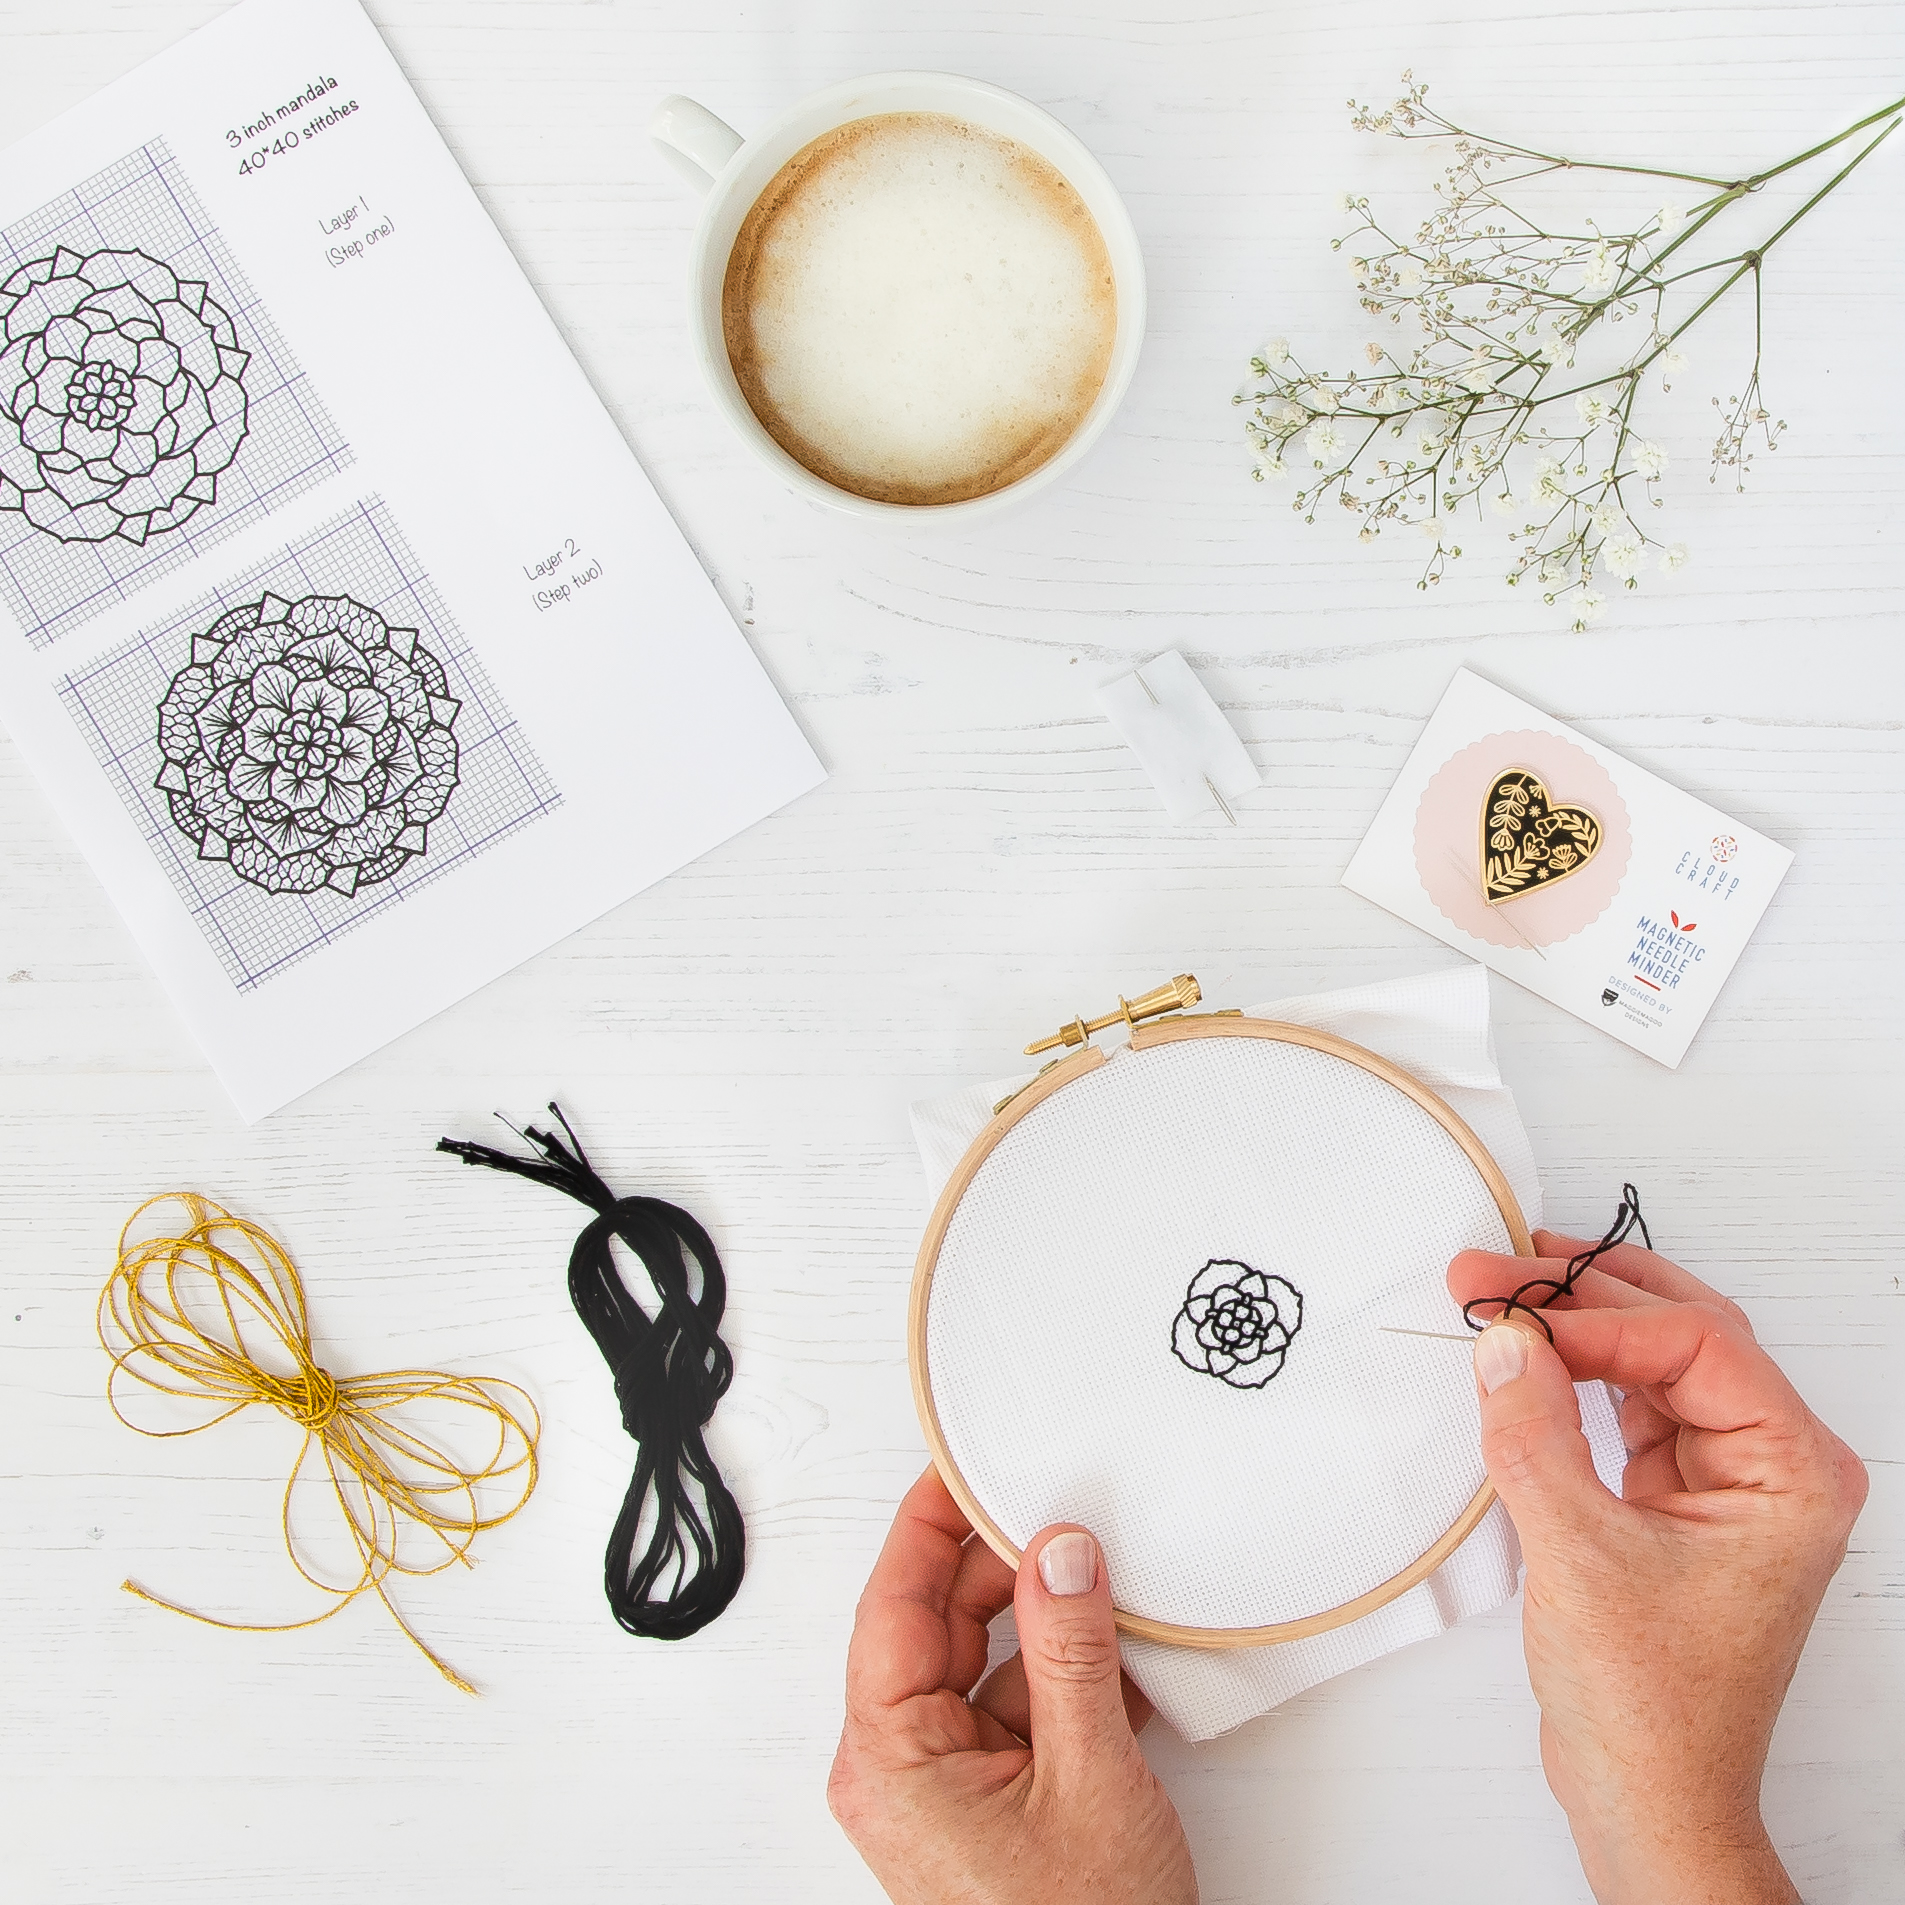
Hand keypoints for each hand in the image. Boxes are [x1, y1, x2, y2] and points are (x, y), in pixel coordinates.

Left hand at [828, 1467, 1196, 1904]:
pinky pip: (1024, 1712)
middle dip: (1008, 1570)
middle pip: (942, 1625)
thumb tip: (1056, 1546)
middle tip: (1065, 1512)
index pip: (894, 1602)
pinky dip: (1074, 1684)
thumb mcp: (1087, 1776)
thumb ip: (1070, 1649)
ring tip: (1113, 1586)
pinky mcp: (998, 1806)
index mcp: (889, 1755)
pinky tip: (1127, 1660)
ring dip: (1054, 1629)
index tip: (965, 1460)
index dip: (929, 1523)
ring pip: (992, 1666)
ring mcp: (951, 1788)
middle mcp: (904, 1766)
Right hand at [1448, 1230, 1866, 1904]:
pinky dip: (1574, 1374)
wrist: (1649, 1801)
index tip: (1505, 1308)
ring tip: (1499, 1288)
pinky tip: (1525, 1355)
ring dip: (1576, 1323)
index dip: (1593, 1315)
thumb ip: (1536, 1433)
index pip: (1694, 1343)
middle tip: (1492, 1266)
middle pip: (1682, 1331)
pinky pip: (1630, 1404)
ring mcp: (1728, 1479)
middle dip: (1583, 1294)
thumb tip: (1503, 1339)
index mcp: (1793, 1472)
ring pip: (1655, 1359)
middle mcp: (1774, 1464)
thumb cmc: (1650, 1705)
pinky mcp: (1679, 1497)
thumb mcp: (1579, 1553)